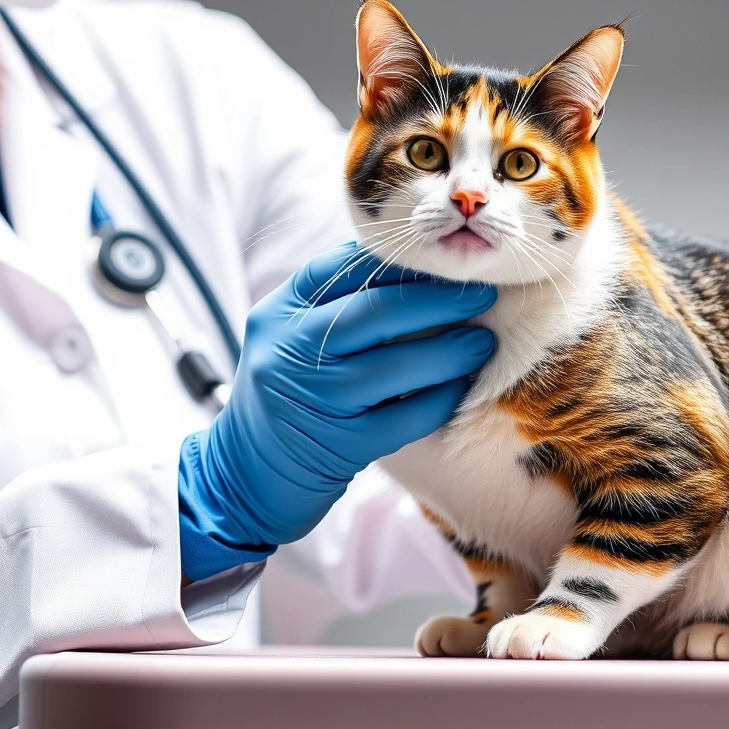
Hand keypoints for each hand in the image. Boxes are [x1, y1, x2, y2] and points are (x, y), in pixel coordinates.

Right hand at [178, 243, 496, 579]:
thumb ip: (331, 299)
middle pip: (377, 311)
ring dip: (451, 351)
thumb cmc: (285, 392)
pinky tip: (461, 387)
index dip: (401, 260)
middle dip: (440, 299)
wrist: (246, 472)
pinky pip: (407, 417)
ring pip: (397, 364)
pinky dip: (441, 399)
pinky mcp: (341, 445)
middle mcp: (291, 351)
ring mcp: (316, 399)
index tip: (446, 256)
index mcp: (279, 313)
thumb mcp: (286, 335)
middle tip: (481, 294)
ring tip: (482, 342)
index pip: (343, 268)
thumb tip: (408, 261)